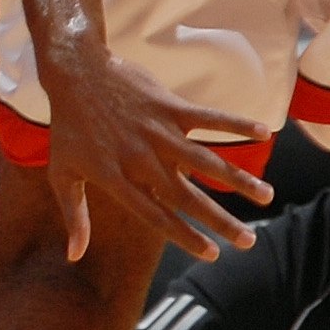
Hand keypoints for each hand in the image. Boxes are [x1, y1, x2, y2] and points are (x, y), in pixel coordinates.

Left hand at [35, 44, 272, 262]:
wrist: (75, 73)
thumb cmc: (68, 128)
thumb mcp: (62, 174)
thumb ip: (75, 217)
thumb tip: (74, 256)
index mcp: (117, 179)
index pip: (156, 216)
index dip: (184, 236)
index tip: (212, 254)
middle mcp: (141, 159)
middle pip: (187, 197)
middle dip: (220, 221)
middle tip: (248, 242)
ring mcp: (157, 132)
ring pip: (205, 161)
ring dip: (238, 179)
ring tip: (266, 196)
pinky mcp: (169, 106)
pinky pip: (208, 117)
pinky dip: (236, 123)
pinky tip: (264, 133)